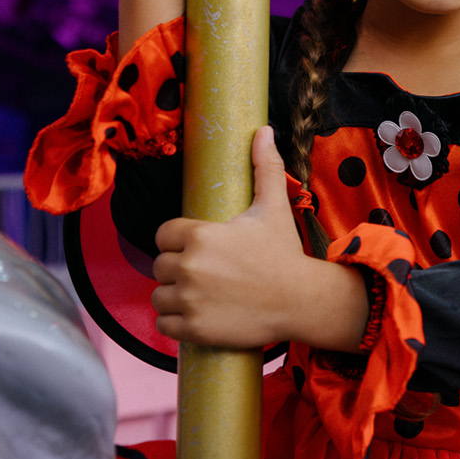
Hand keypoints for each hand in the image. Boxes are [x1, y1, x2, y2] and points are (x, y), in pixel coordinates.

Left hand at [151, 126, 318, 348]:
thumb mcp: (274, 207)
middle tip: (206, 275)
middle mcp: (189, 265)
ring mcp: (189, 299)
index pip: (163, 235)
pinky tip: (197, 317)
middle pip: (160, 266)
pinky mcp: (192, 328)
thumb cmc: (285, 253)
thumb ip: (264, 168)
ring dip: (174, 297)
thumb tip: (263, 130)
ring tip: (201, 296)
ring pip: (159, 296)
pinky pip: (163, 325)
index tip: (198, 250)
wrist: (301, 300)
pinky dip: (175, 324)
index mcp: (200, 234)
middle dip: (178, 270)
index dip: (178, 242)